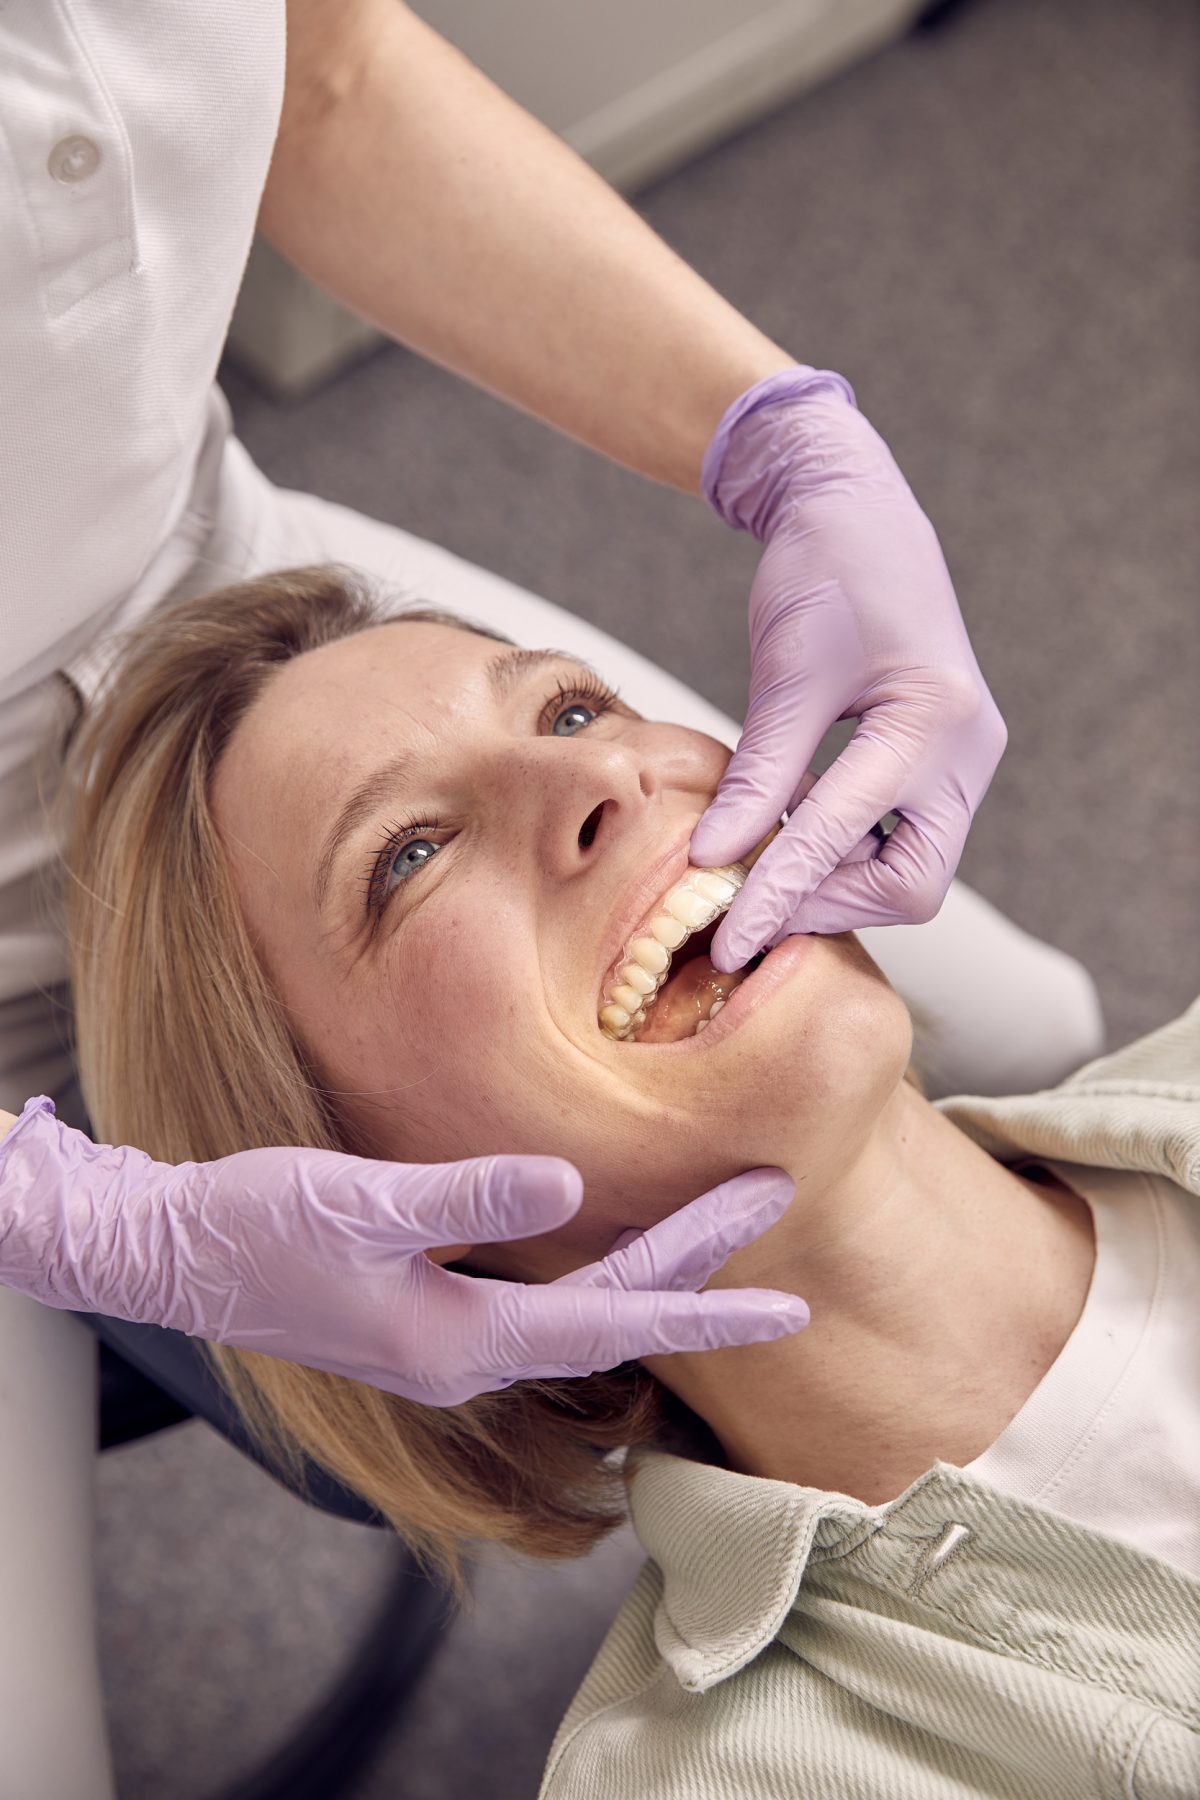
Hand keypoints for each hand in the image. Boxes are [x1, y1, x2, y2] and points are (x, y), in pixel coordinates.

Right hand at [0, 1098, 806, 1405]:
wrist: (174, 1254)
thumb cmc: (255, 1225)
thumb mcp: (361, 1201)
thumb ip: (469, 1196)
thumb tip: (572, 1184)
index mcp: (458, 1341)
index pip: (612, 1325)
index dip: (706, 1310)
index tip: (790, 1308)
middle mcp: (465, 1358)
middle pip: (610, 1313)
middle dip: (697, 1263)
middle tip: (770, 1193)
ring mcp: (446, 1343)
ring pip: (581, 1309)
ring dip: (653, 1262)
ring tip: (723, 1209)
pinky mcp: (427, 1317)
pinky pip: (541, 1302)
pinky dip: (595, 1267)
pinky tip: (616, 1231)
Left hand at [689, 368, 1006, 970]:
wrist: (859, 514)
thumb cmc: (824, 574)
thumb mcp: (785, 672)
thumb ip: (758, 773)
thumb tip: (713, 859)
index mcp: (935, 720)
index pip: (844, 836)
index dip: (781, 893)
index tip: (729, 939)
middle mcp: (969, 752)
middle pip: (911, 883)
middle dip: (829, 904)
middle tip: (747, 906)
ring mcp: (964, 762)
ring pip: (910, 871)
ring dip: (835, 884)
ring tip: (759, 872)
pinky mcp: (944, 765)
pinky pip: (902, 839)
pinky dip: (846, 854)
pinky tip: (790, 840)